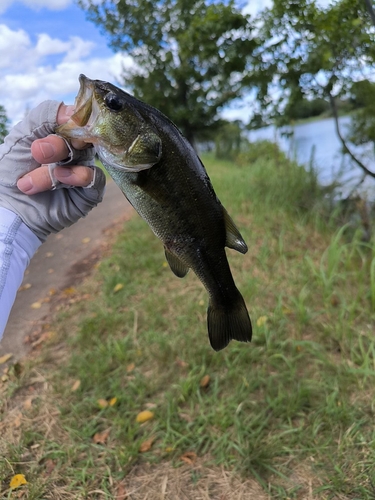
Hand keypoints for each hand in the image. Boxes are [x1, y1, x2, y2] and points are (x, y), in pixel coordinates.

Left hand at [0, 100, 105, 241]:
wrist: (9, 209)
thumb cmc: (12, 171)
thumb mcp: (21, 137)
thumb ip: (44, 116)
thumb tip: (75, 113)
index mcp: (61, 132)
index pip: (77, 116)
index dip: (72, 118)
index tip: (61, 123)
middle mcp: (76, 149)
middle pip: (82, 135)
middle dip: (57, 143)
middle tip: (37, 152)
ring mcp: (84, 169)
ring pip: (82, 158)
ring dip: (53, 168)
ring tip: (27, 183)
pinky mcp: (90, 192)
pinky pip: (94, 177)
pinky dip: (77, 175)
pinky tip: (59, 179)